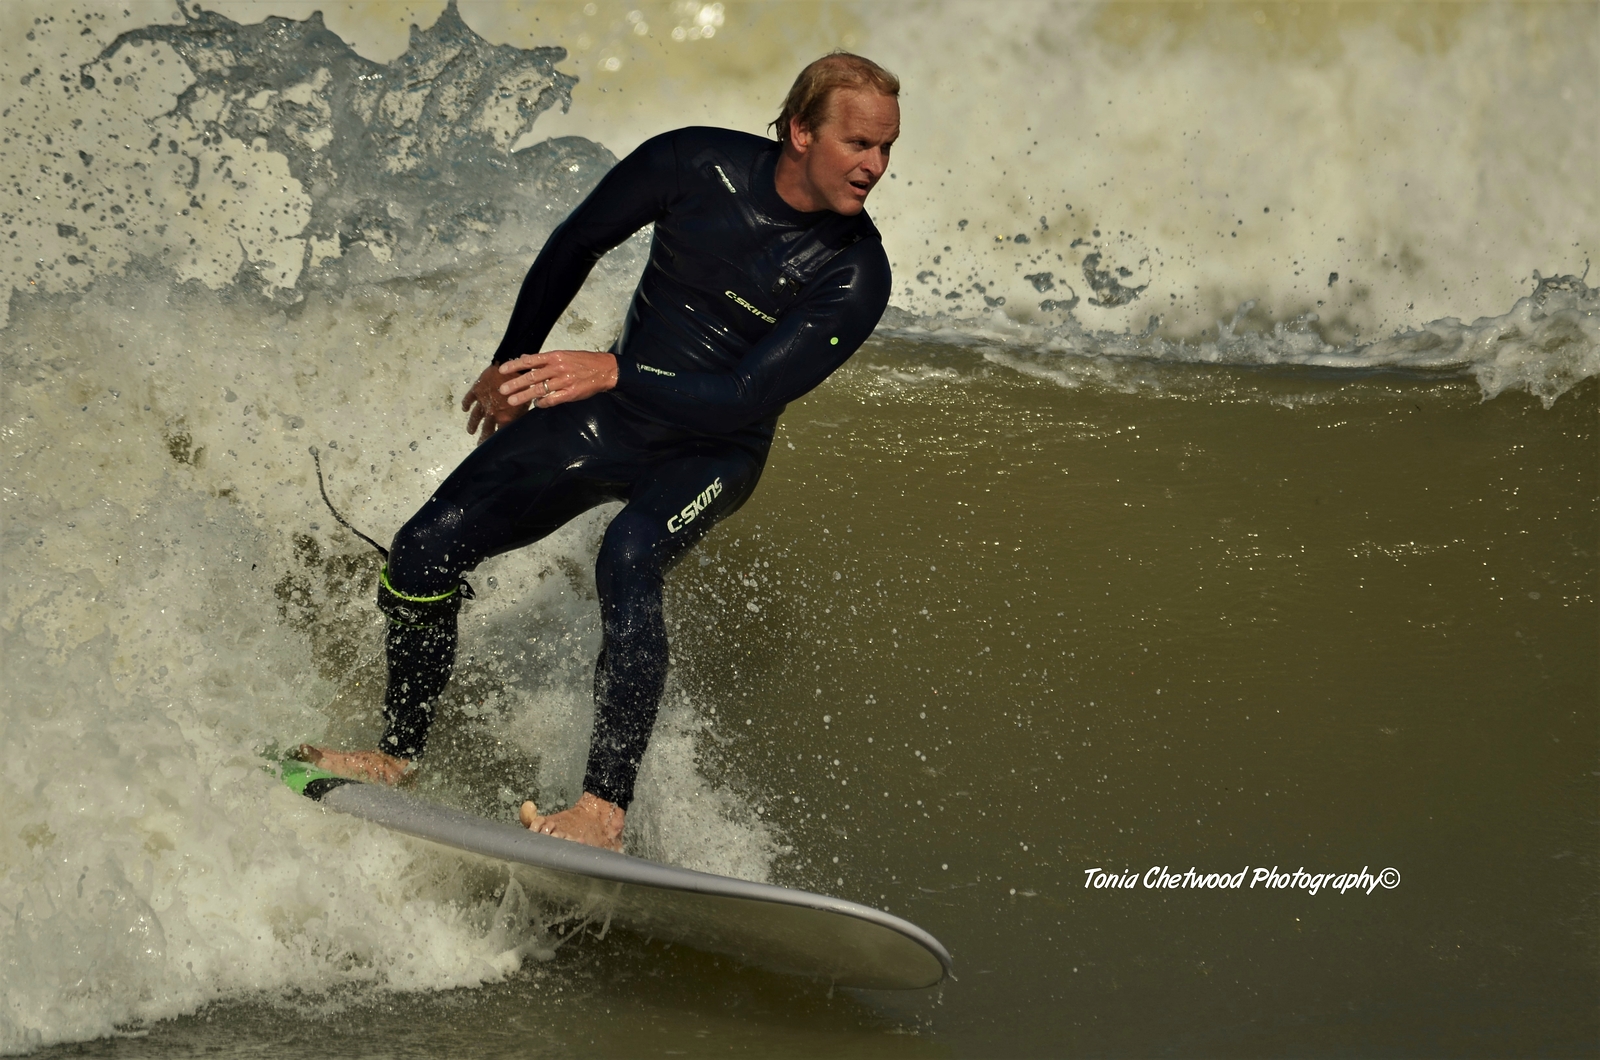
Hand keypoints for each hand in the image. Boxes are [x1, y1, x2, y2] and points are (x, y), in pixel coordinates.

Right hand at [462, 362, 527, 443]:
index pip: (499, 434)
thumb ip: (519, 416)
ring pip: (475, 417)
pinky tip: (464, 409)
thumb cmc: (524, 387)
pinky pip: (468, 400)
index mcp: (504, 418)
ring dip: (472, 425)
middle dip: (483, 437)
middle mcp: (491, 413)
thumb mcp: (525, 404)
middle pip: (486, 429)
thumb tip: (518, 424)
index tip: (494, 446)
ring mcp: (482, 402)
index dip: (496, 441)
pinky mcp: (477, 390)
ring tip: (470, 431)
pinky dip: (466, 404)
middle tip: (479, 445)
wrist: (513, 368)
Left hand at [496, 350, 618, 410]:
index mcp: (554, 356)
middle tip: (502, 390)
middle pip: (532, 377)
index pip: (530, 361)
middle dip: (515, 384)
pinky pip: (553, 399)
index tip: (502, 370)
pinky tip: (536, 405)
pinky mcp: (571, 393)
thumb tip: (524, 358)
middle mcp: (557, 368)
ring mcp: (564, 381)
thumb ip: (544, 359)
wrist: (605, 369)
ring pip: (540, 389)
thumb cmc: (583, 362)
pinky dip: (543, 402)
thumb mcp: (563, 355)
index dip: (515, 365)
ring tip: (512, 401)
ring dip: (524, 396)